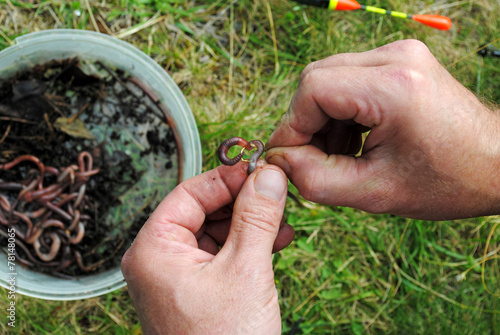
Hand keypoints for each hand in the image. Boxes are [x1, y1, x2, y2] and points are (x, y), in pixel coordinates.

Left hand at [121, 163, 291, 333]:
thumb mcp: (245, 270)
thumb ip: (256, 217)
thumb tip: (268, 174)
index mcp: (153, 250)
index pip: (190, 192)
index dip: (227, 177)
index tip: (260, 168)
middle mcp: (159, 261)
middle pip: (203, 210)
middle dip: (243, 202)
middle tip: (276, 193)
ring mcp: (177, 277)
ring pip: (216, 232)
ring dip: (250, 224)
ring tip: (282, 220)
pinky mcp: (197, 291)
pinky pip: (221, 255)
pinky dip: (247, 246)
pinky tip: (275, 241)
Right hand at [266, 39, 499, 219]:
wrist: (497, 163)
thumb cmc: (448, 181)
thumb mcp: (374, 193)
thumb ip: (314, 180)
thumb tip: (277, 160)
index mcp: (393, 86)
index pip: (312, 89)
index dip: (291, 126)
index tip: (289, 159)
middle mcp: (396, 57)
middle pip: (317, 79)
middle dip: (306, 123)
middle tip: (313, 160)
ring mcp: (399, 54)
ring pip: (329, 78)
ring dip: (323, 119)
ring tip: (341, 154)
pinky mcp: (400, 61)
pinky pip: (349, 79)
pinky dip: (341, 112)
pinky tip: (355, 140)